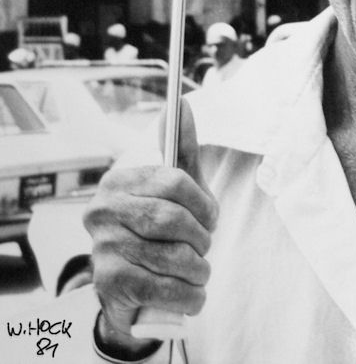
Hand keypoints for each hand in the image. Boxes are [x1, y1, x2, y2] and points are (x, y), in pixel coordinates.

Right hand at [84, 101, 217, 356]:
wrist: (130, 291)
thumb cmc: (159, 230)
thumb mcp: (175, 188)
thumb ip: (181, 147)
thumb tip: (183, 102)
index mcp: (120, 181)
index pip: (175, 181)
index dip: (203, 203)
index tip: (211, 218)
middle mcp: (102, 210)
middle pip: (174, 220)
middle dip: (201, 238)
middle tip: (204, 248)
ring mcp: (102, 247)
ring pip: (173, 257)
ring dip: (199, 270)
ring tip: (198, 271)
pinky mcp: (107, 284)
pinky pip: (164, 289)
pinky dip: (190, 295)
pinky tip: (190, 293)